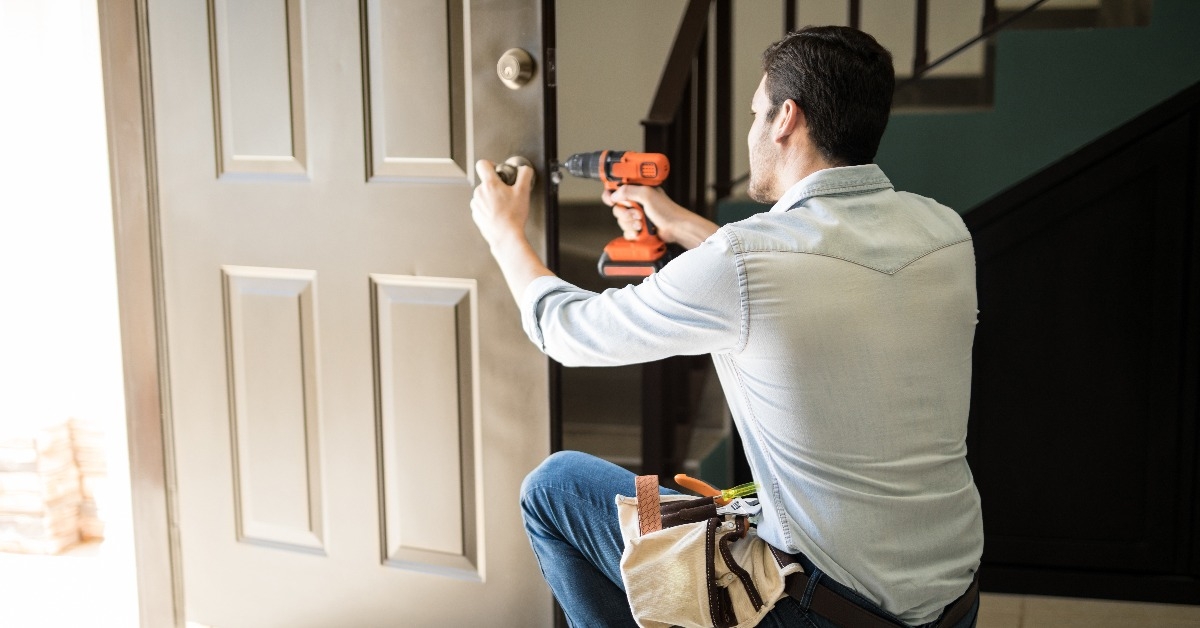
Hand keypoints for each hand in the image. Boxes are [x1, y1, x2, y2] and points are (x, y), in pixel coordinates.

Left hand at [471, 159, 534, 250]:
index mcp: (490, 184)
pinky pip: (482, 206)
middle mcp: (479, 193)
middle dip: (496, 185)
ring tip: (504, 206)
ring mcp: (476, 205)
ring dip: (492, 197)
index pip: (482, 164)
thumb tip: (524, 169)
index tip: (497, 170)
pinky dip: (489, 208)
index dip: (491, 164)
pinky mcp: (476, 215)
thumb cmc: (513, 216)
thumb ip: (525, 175)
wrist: (506, 236)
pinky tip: (499, 214)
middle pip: (486, 181)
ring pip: (483, 194)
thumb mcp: (524, 192)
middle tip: (507, 193)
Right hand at [602, 185, 718, 249]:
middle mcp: (636, 202)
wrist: (676, 228)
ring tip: (642, 223)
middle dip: (625, 213)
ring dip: (630, 224)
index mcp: (638, 190)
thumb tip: (614, 195)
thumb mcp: (648, 195)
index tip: (612, 201)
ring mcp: (637, 216)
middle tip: (638, 214)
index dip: (611, 195)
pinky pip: (626, 231)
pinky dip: (632, 233)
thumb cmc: (667, 211)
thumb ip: (629, 191)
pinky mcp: (638, 228)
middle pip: (617, 208)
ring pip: (621, 221)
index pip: (617, 189)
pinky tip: (640, 231)